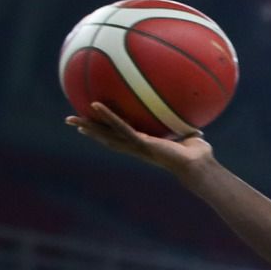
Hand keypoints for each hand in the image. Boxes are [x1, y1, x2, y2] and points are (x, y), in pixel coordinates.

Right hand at [65, 101, 212, 176]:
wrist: (198, 165)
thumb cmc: (197, 154)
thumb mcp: (189, 135)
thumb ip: (189, 130)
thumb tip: (199, 125)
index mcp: (143, 144)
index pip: (118, 136)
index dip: (103, 131)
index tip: (89, 124)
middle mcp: (136, 146)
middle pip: (105, 137)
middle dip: (88, 129)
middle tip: (70, 120)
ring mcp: (136, 145)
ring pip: (106, 134)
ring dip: (89, 125)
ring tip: (71, 118)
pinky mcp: (141, 142)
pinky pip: (120, 126)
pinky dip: (108, 115)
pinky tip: (95, 105)